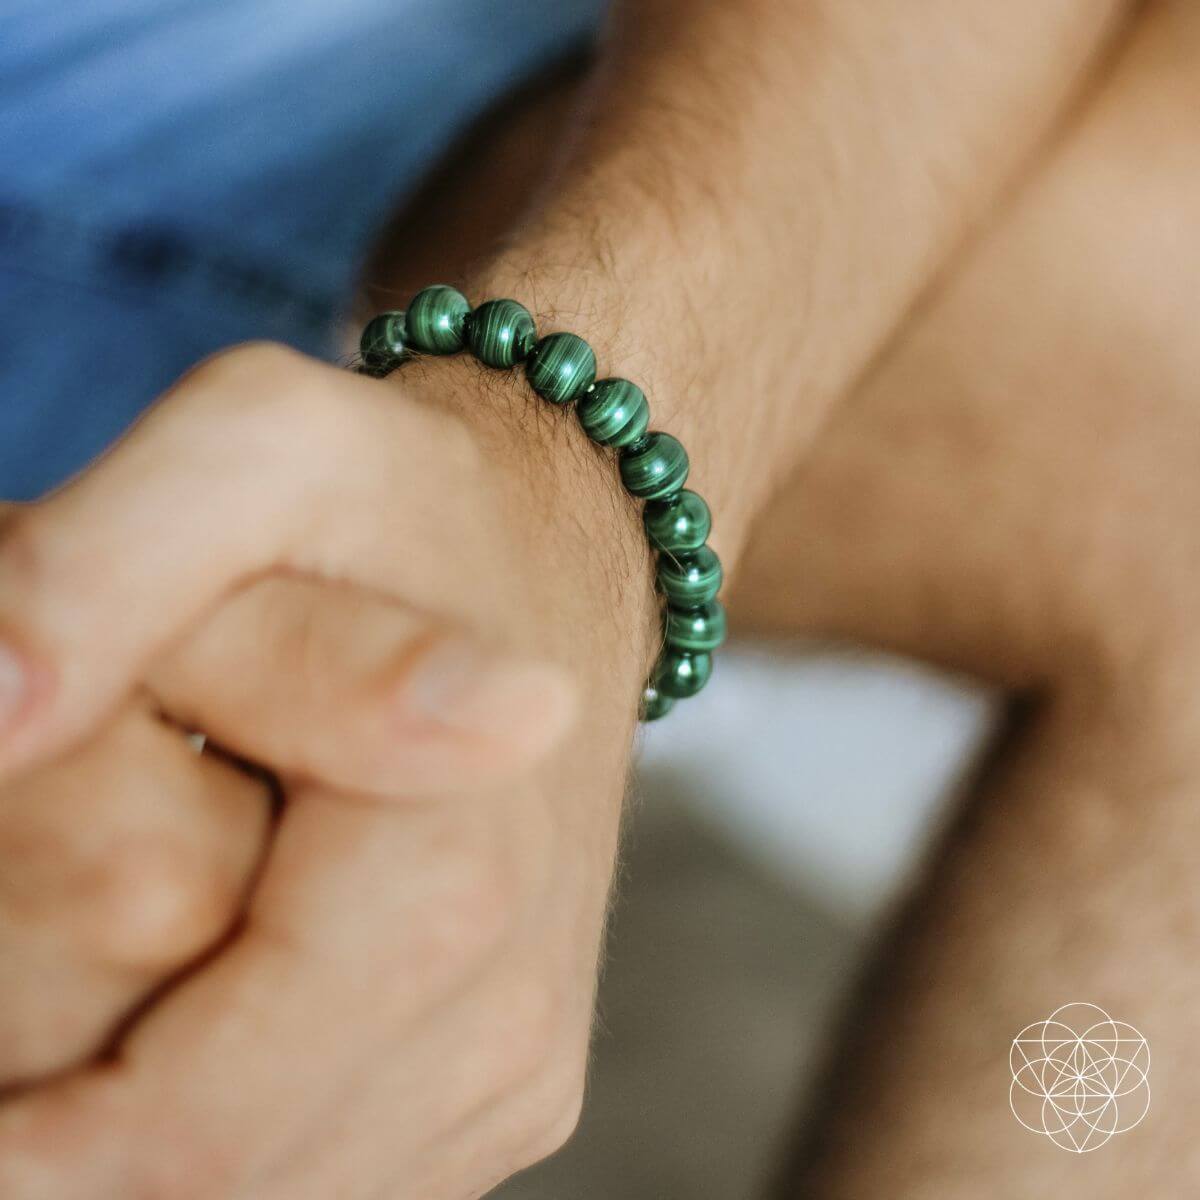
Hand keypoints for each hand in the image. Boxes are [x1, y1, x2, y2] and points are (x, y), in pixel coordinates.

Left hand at [0, 344, 653, 1196]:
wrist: (558, 554)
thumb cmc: (410, 502)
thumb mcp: (255, 448)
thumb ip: (99, 571)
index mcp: (449, 886)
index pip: (184, 1140)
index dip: (26, 1143)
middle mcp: (508, 1016)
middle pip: (220, 1189)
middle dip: (88, 1114)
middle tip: (69, 938)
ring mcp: (520, 1065)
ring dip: (168, 1127)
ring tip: (156, 956)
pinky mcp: (516, 1083)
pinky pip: (344, 1176)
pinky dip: (250, 1129)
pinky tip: (234, 991)